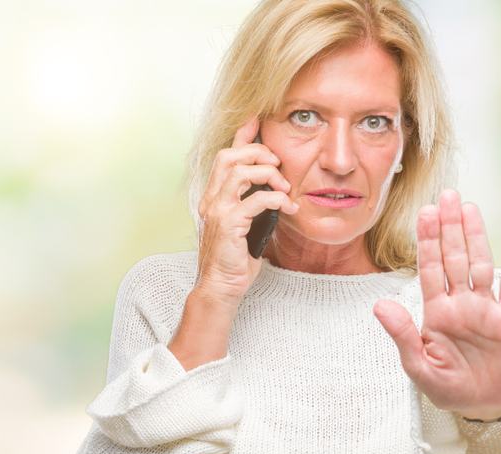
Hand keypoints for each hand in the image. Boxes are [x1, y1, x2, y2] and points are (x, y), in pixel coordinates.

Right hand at [196, 117, 297, 304]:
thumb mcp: (250, 223)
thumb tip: (277, 188)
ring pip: (240, 172)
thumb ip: (257, 203)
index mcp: (216, 195)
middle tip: (279, 163)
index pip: (226, 156)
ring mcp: (217, 211)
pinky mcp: (228, 225)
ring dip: (268, 174)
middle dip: (258, 151)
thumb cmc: (237, 257)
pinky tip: (288, 209)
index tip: (258, 120)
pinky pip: (254, 200)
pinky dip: (276, 199)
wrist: (223, 286)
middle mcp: (212, 199)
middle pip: (230, 156)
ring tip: (285, 187)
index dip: (242, 135)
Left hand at [374, 190, 500, 420]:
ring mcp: (485, 308)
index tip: (424, 214)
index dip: (427, 241)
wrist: (481, 405)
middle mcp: (460, 303)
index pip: (430, 269)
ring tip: (468, 208)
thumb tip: (379, 304)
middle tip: (445, 196)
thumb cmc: (447, 387)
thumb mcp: (418, 365)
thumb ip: (401, 334)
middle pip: (454, 257)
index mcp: (436, 312)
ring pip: (479, 264)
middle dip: (449, 228)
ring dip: (475, 236)